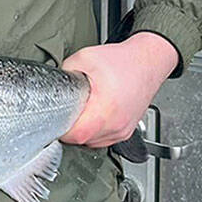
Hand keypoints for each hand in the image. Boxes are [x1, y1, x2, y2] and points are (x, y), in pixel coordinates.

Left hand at [60, 32, 177, 147]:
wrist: (148, 61)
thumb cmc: (123, 61)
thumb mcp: (84, 58)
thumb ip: (64, 74)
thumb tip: (53, 86)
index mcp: (106, 108)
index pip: (77, 135)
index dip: (61, 130)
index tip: (55, 121)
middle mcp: (117, 124)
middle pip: (83, 141)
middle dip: (70, 129)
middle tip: (65, 112)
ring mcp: (123, 130)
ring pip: (93, 143)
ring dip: (83, 132)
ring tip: (81, 112)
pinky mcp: (127, 131)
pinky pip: (104, 139)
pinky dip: (95, 131)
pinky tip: (93, 116)